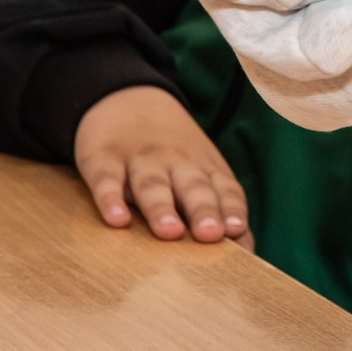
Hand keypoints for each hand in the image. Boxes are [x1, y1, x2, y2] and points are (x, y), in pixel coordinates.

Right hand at [75, 86, 251, 247]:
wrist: (128, 98)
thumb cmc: (172, 153)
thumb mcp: (200, 171)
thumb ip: (220, 208)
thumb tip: (246, 252)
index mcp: (204, 168)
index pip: (224, 189)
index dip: (231, 209)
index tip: (237, 232)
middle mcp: (177, 163)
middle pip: (193, 187)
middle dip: (204, 210)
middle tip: (211, 234)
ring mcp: (140, 160)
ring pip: (152, 183)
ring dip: (161, 207)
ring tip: (169, 232)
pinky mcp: (104, 158)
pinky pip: (107, 178)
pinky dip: (110, 198)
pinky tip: (116, 219)